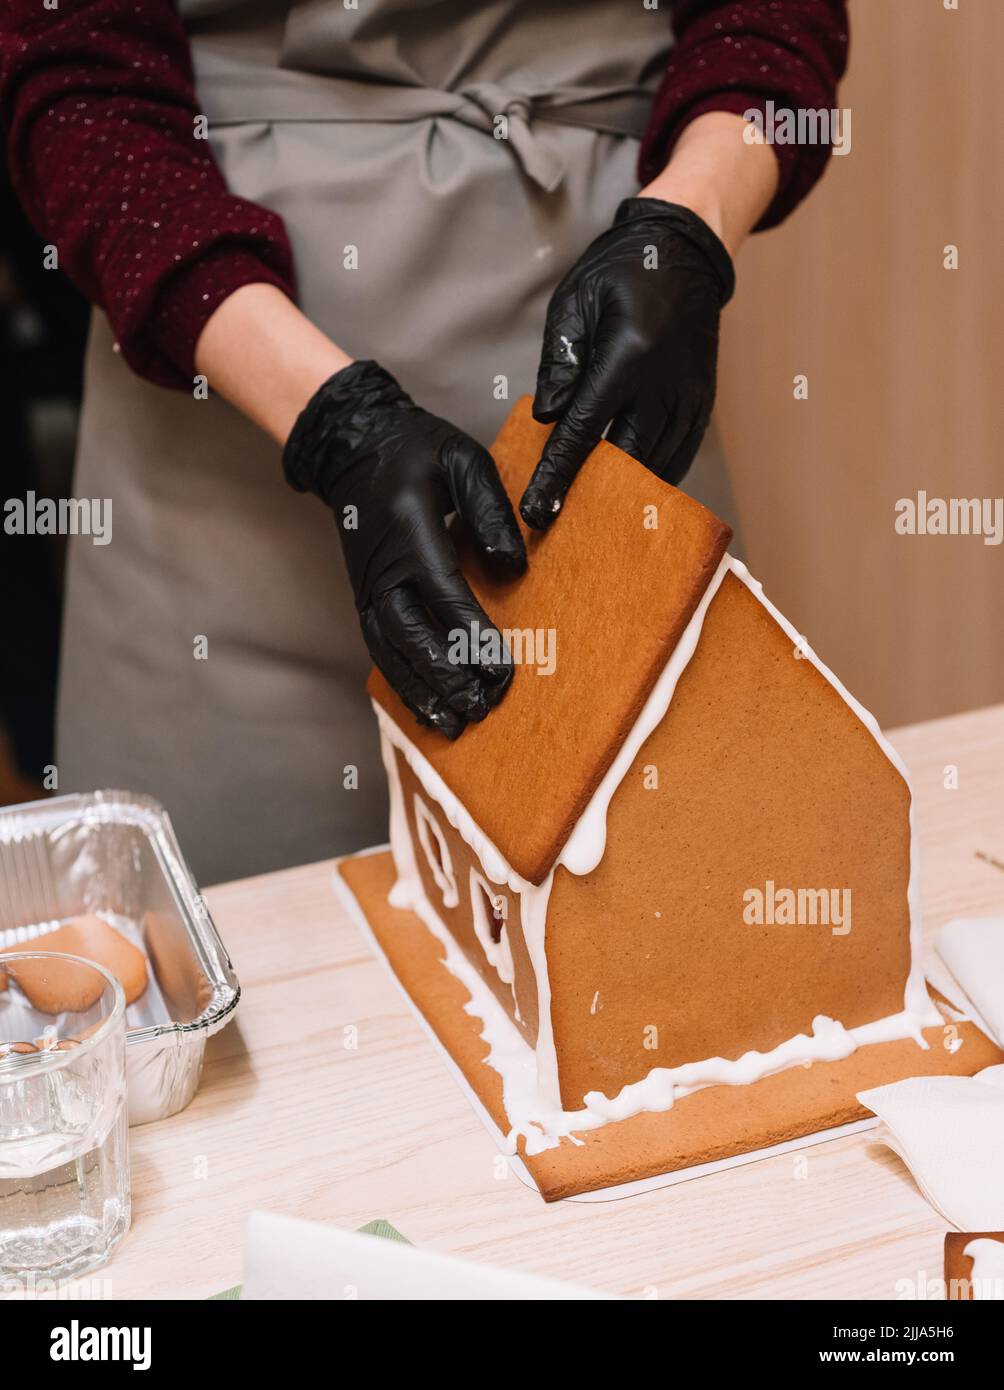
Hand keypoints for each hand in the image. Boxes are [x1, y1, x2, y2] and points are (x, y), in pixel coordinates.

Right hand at [283, 360, 526, 737]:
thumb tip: (512, 569)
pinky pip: (381, 652)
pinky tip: (427, 709)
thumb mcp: (462, 459)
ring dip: (422, 693)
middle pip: (412, 637)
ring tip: (455, 726)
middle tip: (484, 708)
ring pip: (391, 654)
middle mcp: (383, 571)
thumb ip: (490, 510)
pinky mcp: (366, 601)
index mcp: (410, 533)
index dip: (473, 638)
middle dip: (448, 677)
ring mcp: (369, 590)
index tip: (503, 670)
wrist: (353, 447)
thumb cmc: (416, 450)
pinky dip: (402, 685)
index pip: (444, 595)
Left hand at [520, 198, 733, 529]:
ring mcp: (690, 395)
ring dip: (623, 492)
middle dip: (592, 495)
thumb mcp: (575, 302)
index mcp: (629, 355)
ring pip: (655, 465)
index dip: (559, 475)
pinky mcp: (702, 402)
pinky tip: (628, 491)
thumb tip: (549, 419)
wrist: (685, 252)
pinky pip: (678, 455)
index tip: (538, 510)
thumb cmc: (621, 271)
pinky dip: (652, 477)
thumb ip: (560, 362)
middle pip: (626, 460)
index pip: (586, 431)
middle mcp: (665, 382)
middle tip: (558, 521)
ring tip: (590, 515)